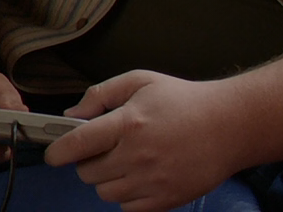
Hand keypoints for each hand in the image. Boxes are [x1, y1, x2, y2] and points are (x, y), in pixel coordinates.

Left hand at [43, 70, 243, 211]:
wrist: (229, 125)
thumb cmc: (183, 100)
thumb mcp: (140, 82)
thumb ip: (101, 95)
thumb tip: (72, 114)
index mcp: (128, 123)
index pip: (78, 144)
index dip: (58, 151)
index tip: (53, 154)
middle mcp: (137, 155)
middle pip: (88, 172)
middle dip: (86, 161)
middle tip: (101, 149)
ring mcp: (152, 181)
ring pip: (105, 192)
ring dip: (106, 179)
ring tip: (123, 161)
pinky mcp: (166, 199)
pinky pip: (127, 207)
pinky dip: (126, 195)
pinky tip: (138, 176)